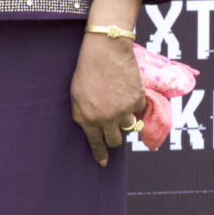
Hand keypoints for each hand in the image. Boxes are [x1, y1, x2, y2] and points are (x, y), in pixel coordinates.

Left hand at [72, 29, 144, 166]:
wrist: (106, 51)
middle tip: (111, 130)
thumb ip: (80, 114)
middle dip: (113, 138)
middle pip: (116, 141)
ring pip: (129, 127)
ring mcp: (125, 110)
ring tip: (117, 107)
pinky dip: (134, 107)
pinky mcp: (138, 99)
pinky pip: (138, 111)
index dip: (100, 155)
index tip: (102, 163)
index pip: (96, 143)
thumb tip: (87, 128)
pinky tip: (126, 94)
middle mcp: (109, 118)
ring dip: (124, 121)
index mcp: (91, 118)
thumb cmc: (86, 70)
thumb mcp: (75, 94)